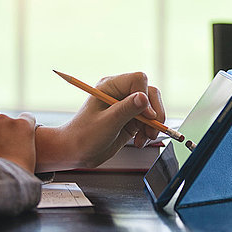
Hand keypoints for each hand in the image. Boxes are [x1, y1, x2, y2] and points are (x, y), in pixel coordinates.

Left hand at [35, 72, 165, 170]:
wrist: (77, 152)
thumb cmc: (84, 136)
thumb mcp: (107, 123)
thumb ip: (126, 110)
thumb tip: (144, 98)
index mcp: (110, 86)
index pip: (138, 80)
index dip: (146, 97)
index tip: (147, 116)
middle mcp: (120, 93)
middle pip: (150, 93)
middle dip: (155, 113)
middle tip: (152, 130)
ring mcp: (126, 106)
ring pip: (152, 108)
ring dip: (153, 125)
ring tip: (145, 138)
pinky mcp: (131, 119)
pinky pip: (149, 121)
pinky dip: (149, 132)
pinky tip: (140, 141)